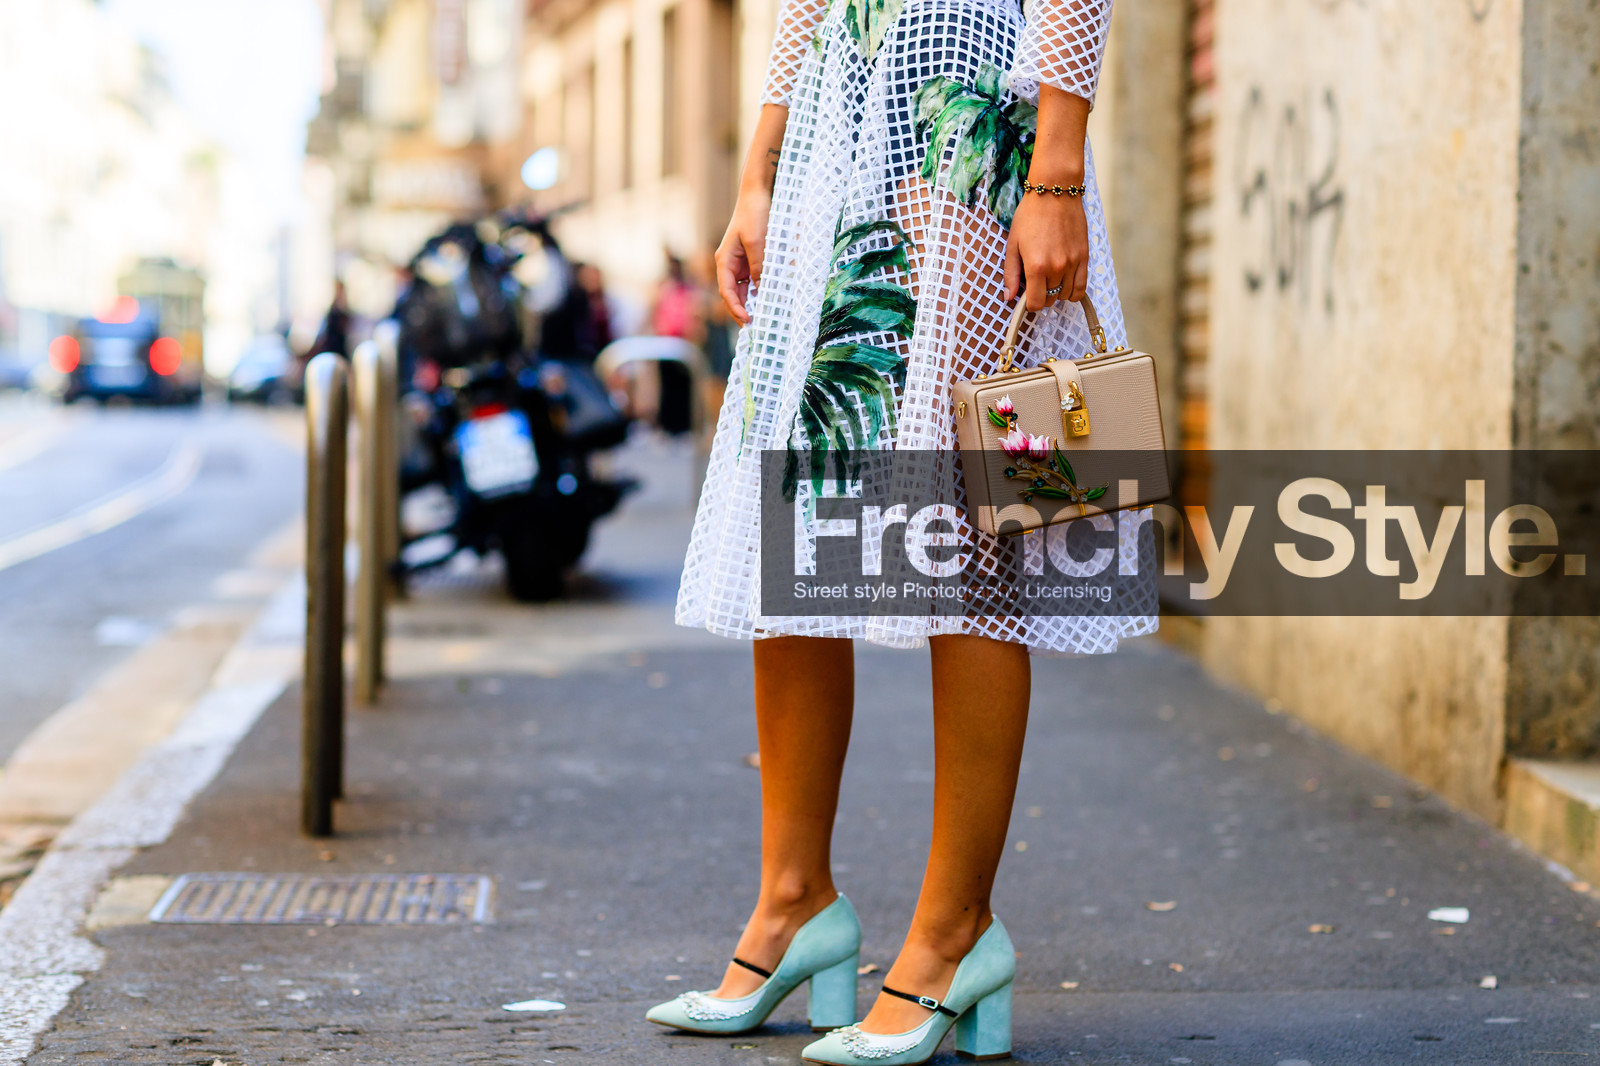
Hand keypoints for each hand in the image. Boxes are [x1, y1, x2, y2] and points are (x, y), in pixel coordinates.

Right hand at [716, 189, 772, 324]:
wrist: (758, 194)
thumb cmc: (753, 215)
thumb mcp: (757, 242)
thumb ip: (759, 267)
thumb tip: (762, 290)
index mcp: (724, 260)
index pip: (727, 291)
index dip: (736, 308)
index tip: (748, 321)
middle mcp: (730, 264)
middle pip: (734, 294)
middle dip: (744, 310)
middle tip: (758, 325)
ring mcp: (741, 262)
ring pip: (745, 289)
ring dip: (753, 301)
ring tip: (765, 315)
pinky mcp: (751, 258)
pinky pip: (754, 279)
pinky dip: (761, 289)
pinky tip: (770, 297)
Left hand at [1003, 190, 1088, 312]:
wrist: (1055, 192)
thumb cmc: (1030, 215)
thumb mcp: (1013, 244)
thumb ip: (1011, 273)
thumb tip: (1009, 297)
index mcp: (1036, 266)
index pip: (1036, 304)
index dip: (1029, 304)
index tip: (1026, 296)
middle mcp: (1057, 267)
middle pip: (1050, 299)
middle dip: (1041, 295)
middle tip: (1036, 281)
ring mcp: (1073, 263)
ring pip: (1066, 295)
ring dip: (1056, 292)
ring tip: (1050, 277)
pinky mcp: (1084, 257)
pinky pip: (1082, 287)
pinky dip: (1073, 290)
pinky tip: (1065, 283)